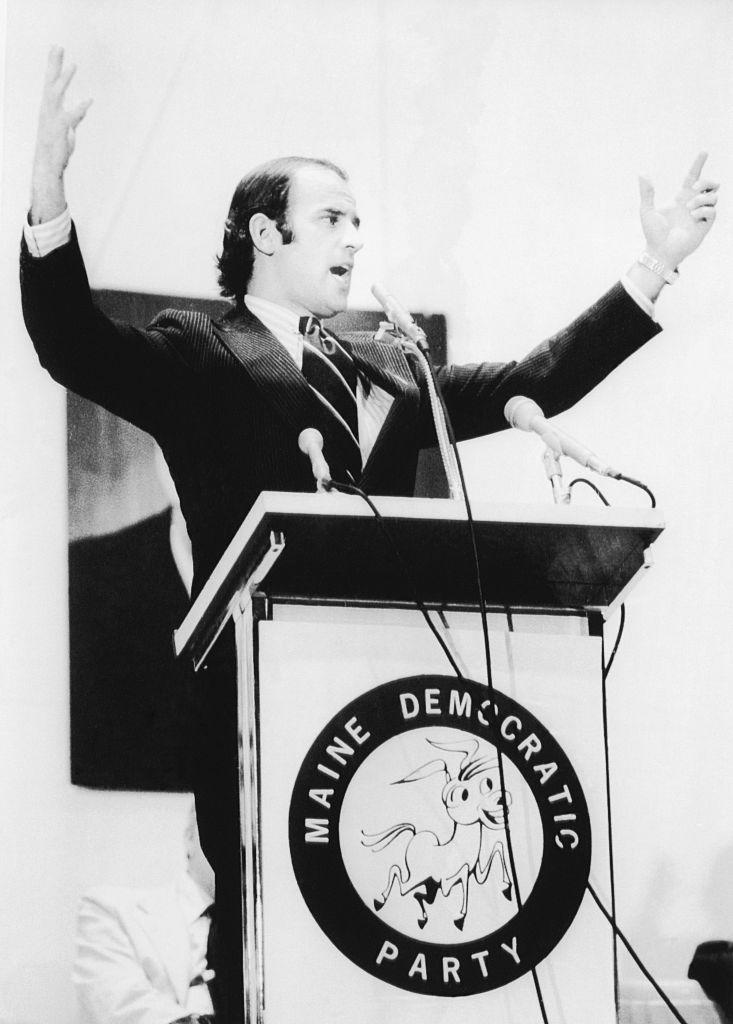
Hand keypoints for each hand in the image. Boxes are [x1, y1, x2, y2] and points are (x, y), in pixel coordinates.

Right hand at [30, 46, 91, 223]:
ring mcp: (52, 118)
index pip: (51, 82)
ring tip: (72, 65)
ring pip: (57, 94)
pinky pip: (72, 116)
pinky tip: (89, 100)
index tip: (57, 49)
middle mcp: (47, 109)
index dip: (54, 65)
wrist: (47, 165)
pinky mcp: (60, 129)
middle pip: (51, 82)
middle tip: (58, 46)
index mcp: (48, 107)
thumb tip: (83, 107)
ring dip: (65, 80)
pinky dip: (80, 108)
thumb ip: (75, 117)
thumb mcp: (67, 129)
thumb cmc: (57, 148)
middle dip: (54, 64)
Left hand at [638, 152, 718, 271]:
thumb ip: (646, 192)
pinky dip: (704, 210)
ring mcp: (700, 214)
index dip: (698, 164)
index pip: (693, 176)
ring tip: (689, 208)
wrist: (659, 251)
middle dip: (706, 181)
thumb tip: (642, 173)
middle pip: (710, 184)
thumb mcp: (647, 210)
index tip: (704, 151)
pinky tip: (693, 215)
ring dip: (702, 198)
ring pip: (714, 196)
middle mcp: (693, 204)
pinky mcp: (705, 225)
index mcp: (681, 198)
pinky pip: (713, 211)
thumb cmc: (652, 233)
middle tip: (694, 187)